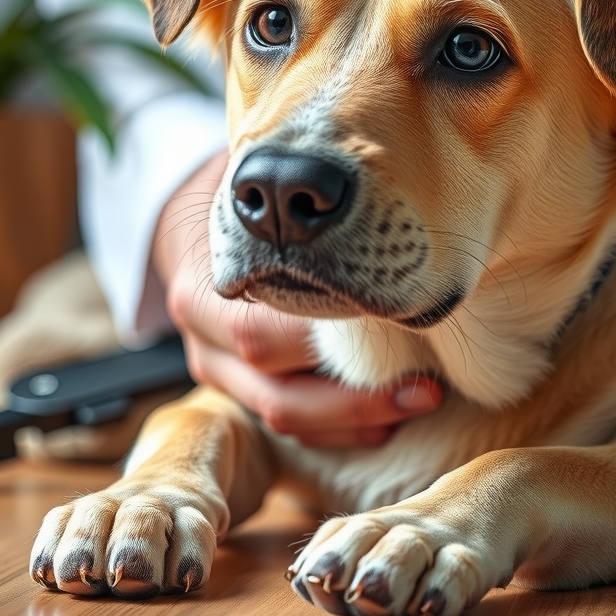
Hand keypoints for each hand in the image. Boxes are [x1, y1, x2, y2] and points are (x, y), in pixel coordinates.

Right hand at [152, 151, 441, 447]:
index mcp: (204, 290)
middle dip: (357, 398)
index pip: (267, 334)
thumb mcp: (263, 188)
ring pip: (283, 419)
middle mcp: (203, 339)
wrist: (188, 214)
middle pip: (278, 392)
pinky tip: (384, 417)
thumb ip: (303, 201)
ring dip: (355, 420)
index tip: (405, 338)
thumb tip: (373, 189)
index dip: (337, 348)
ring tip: (419, 401)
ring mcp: (214, 370)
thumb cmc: (246, 197)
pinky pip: (285, 425)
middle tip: (428, 387)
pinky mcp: (232, 389)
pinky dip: (337, 428)